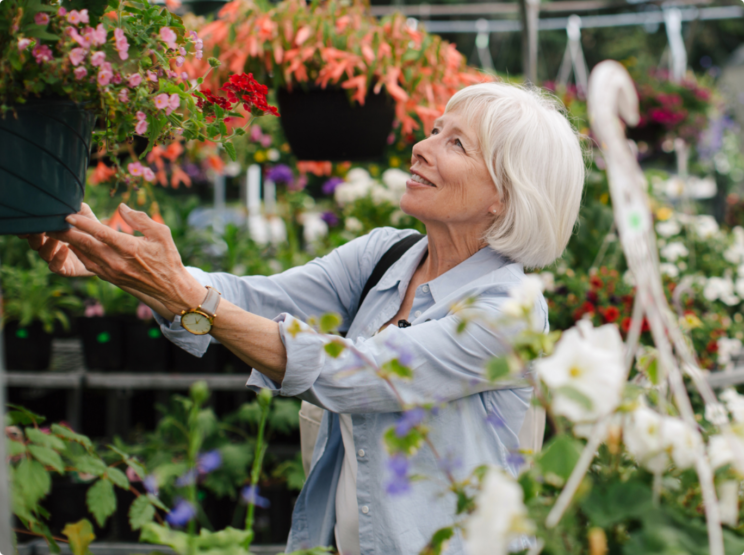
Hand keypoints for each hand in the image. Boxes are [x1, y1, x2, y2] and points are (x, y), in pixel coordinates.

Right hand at [21, 203, 97, 276]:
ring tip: (55, 236)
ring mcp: (56, 258)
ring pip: (43, 253)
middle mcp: (49, 245)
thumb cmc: (91, 229)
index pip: (33, 230)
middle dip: (34, 235)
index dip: (27, 227)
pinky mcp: (65, 269)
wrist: (107, 249)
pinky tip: (65, 248)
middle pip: (34, 242)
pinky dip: (58, 258)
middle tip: (38, 228)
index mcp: (50, 232)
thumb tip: (68, 197)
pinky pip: (55, 266)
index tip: (27, 220)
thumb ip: (76, 207)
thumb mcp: (85, 215)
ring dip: (47, 244)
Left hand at [48, 204, 205, 313]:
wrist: (170, 289)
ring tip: (57, 232)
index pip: (100, 232)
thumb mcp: (162, 234)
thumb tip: (121, 207)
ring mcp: (111, 271)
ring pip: (83, 255)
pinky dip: (78, 253)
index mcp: (129, 248)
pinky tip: (72, 246)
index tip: (68, 213)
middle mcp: (116, 261)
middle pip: (84, 244)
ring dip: (69, 244)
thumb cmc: (168, 259)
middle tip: (50, 223)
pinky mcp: (109, 278)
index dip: (81, 222)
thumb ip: (140, 219)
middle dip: (66, 233)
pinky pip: (89, 264)